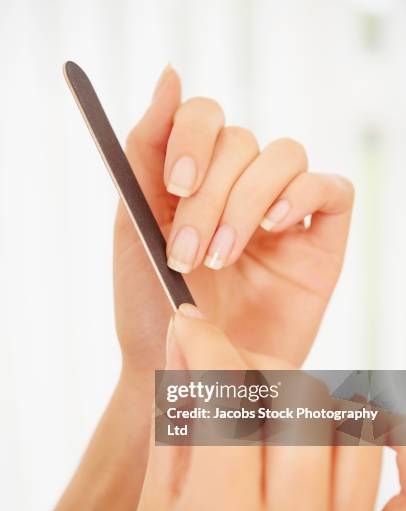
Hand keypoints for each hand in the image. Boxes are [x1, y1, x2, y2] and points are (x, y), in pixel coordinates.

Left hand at [114, 66, 353, 371]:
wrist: (181, 372)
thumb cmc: (150, 305)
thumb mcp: (133, 223)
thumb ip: (146, 148)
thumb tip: (170, 73)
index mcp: (191, 178)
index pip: (204, 116)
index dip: (192, 135)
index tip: (177, 183)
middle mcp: (236, 187)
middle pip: (241, 142)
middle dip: (211, 197)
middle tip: (189, 254)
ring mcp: (280, 212)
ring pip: (283, 156)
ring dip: (248, 201)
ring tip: (223, 256)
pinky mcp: (318, 241)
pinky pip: (330, 189)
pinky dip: (302, 195)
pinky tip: (272, 228)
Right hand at [117, 305, 405, 510]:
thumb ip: (177, 423)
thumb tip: (187, 349)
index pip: (228, 399)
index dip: (207, 346)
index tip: (193, 324)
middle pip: (300, 401)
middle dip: (258, 367)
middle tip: (231, 371)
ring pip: (355, 430)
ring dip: (312, 403)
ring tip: (275, 412)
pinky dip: (400, 451)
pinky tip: (372, 431)